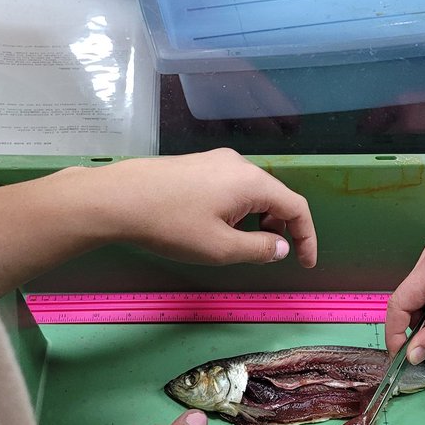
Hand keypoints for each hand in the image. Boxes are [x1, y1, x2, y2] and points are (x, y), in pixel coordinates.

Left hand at [88, 149, 317, 267]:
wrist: (117, 198)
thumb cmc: (171, 225)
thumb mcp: (220, 248)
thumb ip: (258, 249)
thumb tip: (281, 247)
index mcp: (252, 182)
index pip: (296, 207)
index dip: (307, 237)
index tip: (305, 263)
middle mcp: (238, 164)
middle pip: (275, 196)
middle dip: (280, 228)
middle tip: (268, 255)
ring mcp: (215, 161)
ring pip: (251, 192)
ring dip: (256, 220)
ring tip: (236, 244)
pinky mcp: (196, 165)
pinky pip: (230, 187)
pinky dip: (237, 210)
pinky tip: (214, 227)